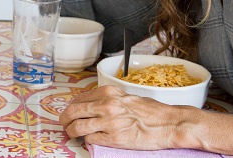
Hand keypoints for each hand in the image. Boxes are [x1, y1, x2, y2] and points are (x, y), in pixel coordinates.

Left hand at [60, 85, 187, 149]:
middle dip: (64, 119)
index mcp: (108, 93)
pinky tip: (90, 139)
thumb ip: (108, 99)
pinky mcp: (113, 138)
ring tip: (72, 134)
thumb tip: (91, 105)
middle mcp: (106, 105)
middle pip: (73, 112)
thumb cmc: (151, 111)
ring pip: (77, 127)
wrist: (169, 123)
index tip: (69, 112)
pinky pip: (90, 139)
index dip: (71, 107)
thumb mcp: (126, 97)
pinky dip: (87, 140)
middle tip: (64, 124)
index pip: (79, 99)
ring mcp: (109, 122)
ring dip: (71, 132)